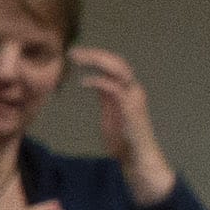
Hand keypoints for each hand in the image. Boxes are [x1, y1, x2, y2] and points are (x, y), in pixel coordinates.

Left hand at [69, 48, 173, 199]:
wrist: (137, 158)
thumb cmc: (123, 139)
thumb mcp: (110, 113)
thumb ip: (104, 98)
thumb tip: (92, 82)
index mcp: (127, 90)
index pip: (113, 65)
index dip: (96, 56)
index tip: (75, 54)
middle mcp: (133, 89)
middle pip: (117, 62)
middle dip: (95, 54)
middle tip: (72, 51)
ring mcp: (133, 98)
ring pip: (118, 69)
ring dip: (97, 61)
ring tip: (77, 58)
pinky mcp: (130, 108)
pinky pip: (115, 88)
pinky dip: (99, 81)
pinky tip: (84, 82)